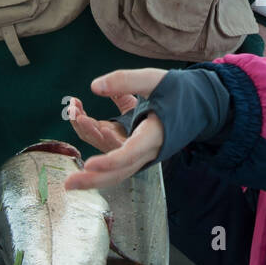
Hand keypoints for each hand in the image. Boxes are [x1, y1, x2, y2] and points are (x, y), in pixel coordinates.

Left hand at [64, 70, 166, 190]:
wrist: (197, 104)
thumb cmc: (178, 92)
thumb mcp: (154, 80)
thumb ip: (125, 81)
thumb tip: (93, 87)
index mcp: (155, 136)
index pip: (131, 154)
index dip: (110, 161)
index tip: (90, 164)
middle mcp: (145, 150)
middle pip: (118, 172)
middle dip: (92, 178)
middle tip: (68, 184)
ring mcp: (137, 151)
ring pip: (110, 163)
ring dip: (85, 143)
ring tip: (71, 117)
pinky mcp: (130, 146)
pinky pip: (108, 149)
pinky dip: (92, 133)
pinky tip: (79, 116)